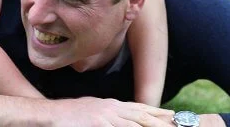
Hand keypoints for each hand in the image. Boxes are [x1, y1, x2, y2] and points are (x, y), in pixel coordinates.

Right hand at [55, 97, 173, 126]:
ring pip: (135, 122)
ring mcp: (105, 116)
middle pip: (142, 114)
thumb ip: (109, 116)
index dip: (158, 112)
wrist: (50, 115)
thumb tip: (121, 120)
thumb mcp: (94, 113)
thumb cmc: (70, 116)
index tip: (173, 115)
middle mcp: (111, 108)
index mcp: (112, 105)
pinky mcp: (97, 124)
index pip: (140, 108)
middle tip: (179, 122)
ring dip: (151, 125)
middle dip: (161, 119)